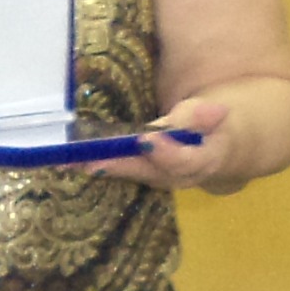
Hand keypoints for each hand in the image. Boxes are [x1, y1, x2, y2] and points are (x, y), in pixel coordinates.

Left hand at [87, 96, 227, 190]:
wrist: (213, 146)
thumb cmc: (210, 125)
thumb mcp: (211, 115)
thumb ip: (202, 116)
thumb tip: (217, 111)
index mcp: (203, 160)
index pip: (184, 161)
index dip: (165, 152)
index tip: (146, 139)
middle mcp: (179, 176)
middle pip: (149, 172)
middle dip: (119, 166)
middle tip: (93, 161)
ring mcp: (160, 179)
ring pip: (132, 174)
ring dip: (103, 168)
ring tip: (74, 161)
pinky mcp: (144, 175)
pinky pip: (123, 171)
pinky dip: (99, 166)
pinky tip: (72, 162)